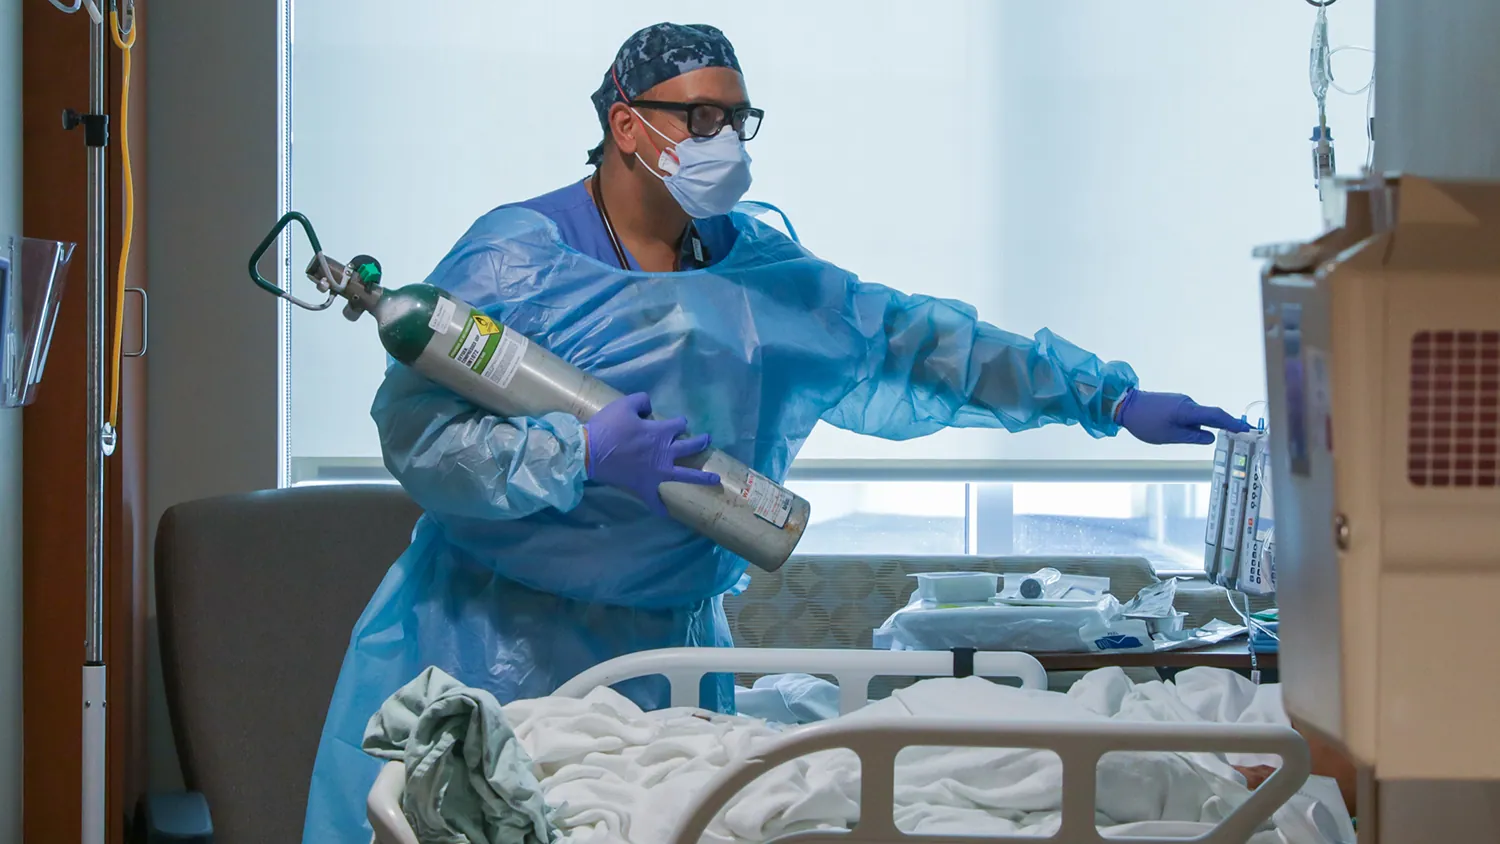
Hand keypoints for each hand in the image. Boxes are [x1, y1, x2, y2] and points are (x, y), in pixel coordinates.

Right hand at [584, 393, 719, 514]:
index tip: (677, 423)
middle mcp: (665, 452)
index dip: (679, 422)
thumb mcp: (624, 404)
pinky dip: (660, 509)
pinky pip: (654, 501)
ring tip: (716, 479)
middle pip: (690, 447)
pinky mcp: (644, 486)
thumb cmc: (607, 427)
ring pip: (686, 475)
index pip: (679, 425)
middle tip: (707, 440)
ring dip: (702, 477)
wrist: (590, 452)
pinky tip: (666, 515)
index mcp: (660, 432)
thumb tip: (650, 406)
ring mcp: (657, 472)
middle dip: (700, 442)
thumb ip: (642, 401)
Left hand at [1115, 390, 1250, 444]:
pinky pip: (1190, 414)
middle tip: (1239, 435)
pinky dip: (1195, 423)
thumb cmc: (1144, 422)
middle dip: (1224, 425)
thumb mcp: (1169, 436)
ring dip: (1204, 426)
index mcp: (1187, 410)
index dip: (1232, 423)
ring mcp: (1181, 401)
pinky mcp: (1174, 403)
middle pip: (1210, 415)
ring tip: (1209, 438)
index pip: (1216, 416)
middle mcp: (1187, 402)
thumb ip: (1192, 437)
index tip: (1246, 429)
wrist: (1124, 404)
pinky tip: (1190, 432)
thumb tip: (1210, 437)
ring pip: (1198, 416)